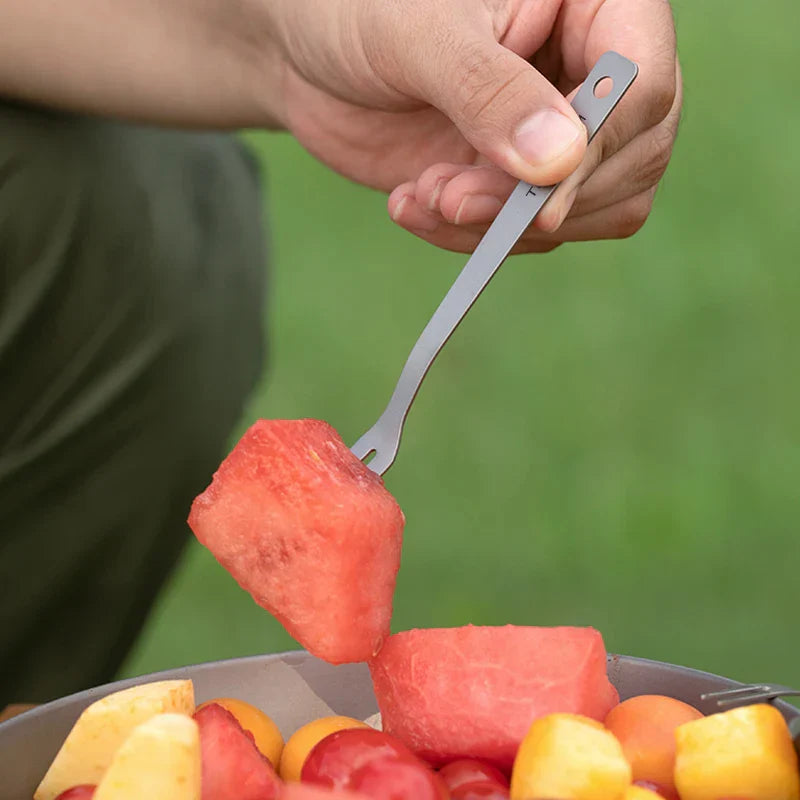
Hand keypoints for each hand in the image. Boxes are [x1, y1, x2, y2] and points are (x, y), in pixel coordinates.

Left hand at [270, 0, 680, 252]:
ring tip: (424, 195)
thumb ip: (489, 92)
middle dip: (537, 200)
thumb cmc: (360, 8)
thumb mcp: (422, 35)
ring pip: (585, 209)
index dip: (601, 148)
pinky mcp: (518, 180)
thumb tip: (561, 160)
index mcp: (589, 4)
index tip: (543, 201)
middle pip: (631, 159)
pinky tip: (413, 204)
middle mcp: (587, 70)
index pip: (642, 82)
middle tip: (451, 196)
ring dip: (501, 226)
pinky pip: (528, 234)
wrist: (310, 50)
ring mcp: (556, 131)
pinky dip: (471, 237)